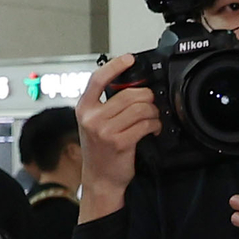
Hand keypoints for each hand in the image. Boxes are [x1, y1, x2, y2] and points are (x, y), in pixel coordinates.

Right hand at [73, 54, 159, 211]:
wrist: (100, 180)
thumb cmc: (100, 152)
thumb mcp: (94, 124)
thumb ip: (105, 105)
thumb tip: (131, 88)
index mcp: (84, 109)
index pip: (98, 79)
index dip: (115, 65)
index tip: (129, 58)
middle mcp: (92, 118)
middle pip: (129, 94)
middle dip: (146, 97)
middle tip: (151, 104)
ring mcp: (105, 131)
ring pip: (140, 109)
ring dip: (153, 112)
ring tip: (153, 119)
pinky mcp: (119, 142)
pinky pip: (145, 125)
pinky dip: (155, 125)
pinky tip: (153, 130)